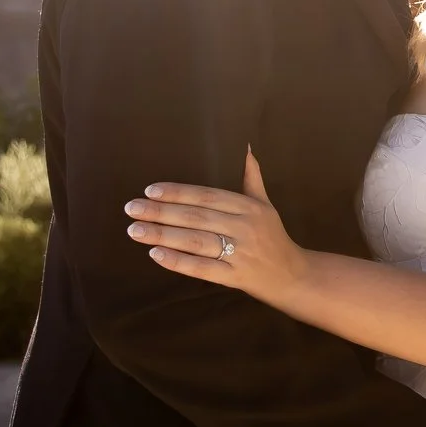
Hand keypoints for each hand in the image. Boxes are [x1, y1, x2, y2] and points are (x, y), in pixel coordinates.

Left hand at [125, 150, 301, 309]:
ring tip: (135, 231)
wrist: (294, 276)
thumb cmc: (274, 238)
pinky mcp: (236, 277)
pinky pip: (203, 268)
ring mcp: (241, 253)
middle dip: (161, 212)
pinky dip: (178, 262)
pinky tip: (156, 255)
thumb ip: (252, 179)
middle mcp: (245, 227)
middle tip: (131, 209)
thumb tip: (247, 149)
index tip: (150, 190)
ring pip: (195, 241)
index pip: (206, 196)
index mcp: (249, 207)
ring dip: (162, 235)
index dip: (178, 192)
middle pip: (196, 217)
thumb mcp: (266, 205)